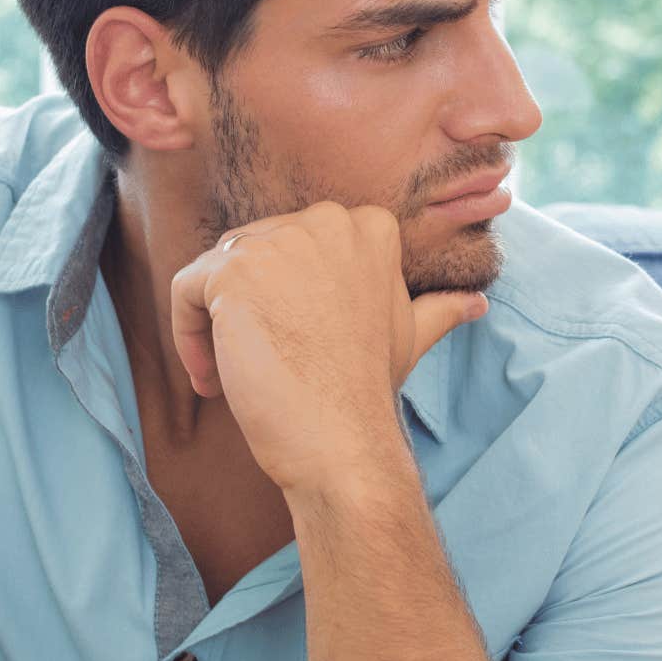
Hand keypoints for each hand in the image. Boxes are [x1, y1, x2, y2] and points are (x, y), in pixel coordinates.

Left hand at [169, 201, 487, 495]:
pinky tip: (215, 379)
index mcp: (368, 225)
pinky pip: (184, 291)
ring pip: (214, 271)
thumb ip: (438, 309)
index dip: (285, 298)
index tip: (296, 344)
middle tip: (264, 366)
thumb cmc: (369, 391)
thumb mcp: (410, 335)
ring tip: (237, 377)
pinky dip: (185, 336)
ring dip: (214, 326)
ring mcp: (278, 241)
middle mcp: (325, 220)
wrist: (343, 440)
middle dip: (247, 310)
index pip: (294, 244)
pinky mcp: (233, 271)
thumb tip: (476, 303)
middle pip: (251, 253)